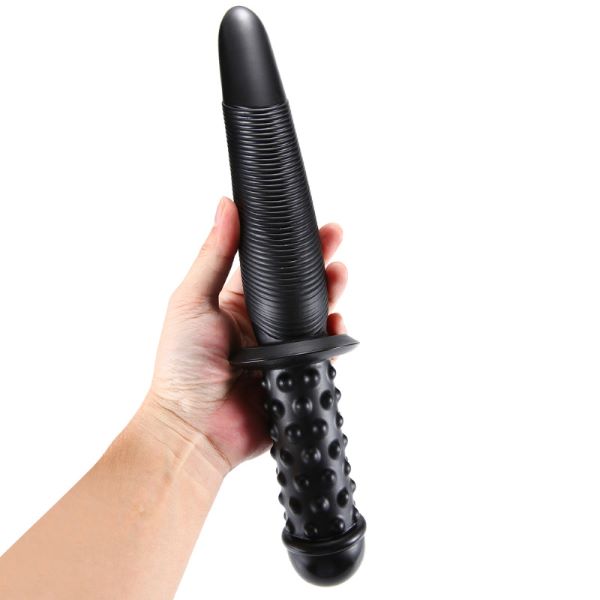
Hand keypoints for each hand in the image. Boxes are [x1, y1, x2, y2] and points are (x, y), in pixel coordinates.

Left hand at [143, 197, 348, 475]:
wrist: (194, 428)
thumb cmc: (181, 367)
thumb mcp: (192, 300)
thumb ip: (214, 255)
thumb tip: (225, 206)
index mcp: (236, 302)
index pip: (270, 265)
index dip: (290, 244)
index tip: (308, 223)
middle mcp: (262, 323)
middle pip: (298, 287)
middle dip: (318, 262)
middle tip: (334, 240)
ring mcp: (280, 349)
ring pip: (314, 316)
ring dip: (330, 294)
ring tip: (339, 275)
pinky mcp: (294, 374)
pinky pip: (322, 351)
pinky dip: (333, 337)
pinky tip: (336, 322)